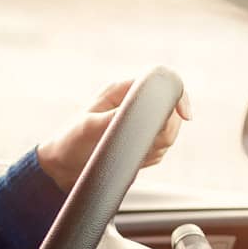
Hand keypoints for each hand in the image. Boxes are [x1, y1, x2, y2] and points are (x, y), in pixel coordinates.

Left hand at [35, 77, 190, 192]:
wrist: (62, 167)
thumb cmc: (70, 141)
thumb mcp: (91, 127)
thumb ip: (121, 117)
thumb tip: (150, 112)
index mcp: (122, 90)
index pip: (163, 81)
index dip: (178, 96)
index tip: (185, 116)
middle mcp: (134, 103)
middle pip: (173, 112)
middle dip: (164, 131)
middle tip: (139, 143)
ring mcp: (141, 123)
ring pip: (170, 133)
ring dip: (155, 147)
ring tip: (127, 152)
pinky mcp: (143, 141)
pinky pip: (162, 150)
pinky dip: (150, 157)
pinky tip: (129, 159)